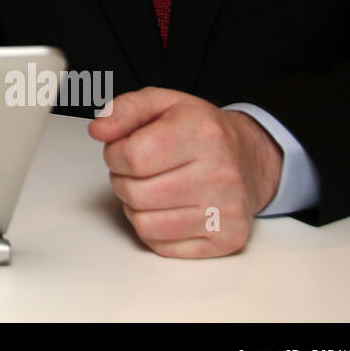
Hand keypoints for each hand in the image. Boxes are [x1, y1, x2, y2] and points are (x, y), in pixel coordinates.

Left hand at [89, 87, 283, 257]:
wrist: (251, 158)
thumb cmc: (201, 131)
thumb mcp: (162, 103)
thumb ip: (124, 110)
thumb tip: (98, 130)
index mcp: (202, 132)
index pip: (130, 157)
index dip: (114, 154)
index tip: (123, 149)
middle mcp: (220, 172)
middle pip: (134, 193)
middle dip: (122, 181)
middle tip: (137, 171)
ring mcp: (226, 211)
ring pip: (144, 224)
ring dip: (136, 207)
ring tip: (152, 188)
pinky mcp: (227, 240)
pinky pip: (163, 247)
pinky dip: (154, 229)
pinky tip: (168, 208)